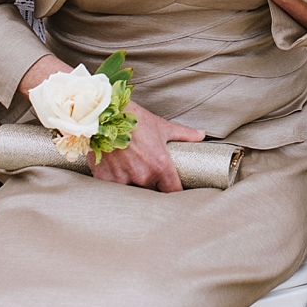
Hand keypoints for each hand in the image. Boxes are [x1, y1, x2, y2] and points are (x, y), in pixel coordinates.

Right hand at [88, 101, 205, 192]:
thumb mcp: (162, 127)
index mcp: (160, 165)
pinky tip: (115, 173)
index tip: (173, 192)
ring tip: (131, 175)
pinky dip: (115, 183)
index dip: (174, 194)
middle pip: (152, 194)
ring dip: (133, 187)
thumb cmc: (136, 119)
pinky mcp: (105, 178)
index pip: (173, 192)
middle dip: (152, 189)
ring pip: (132, 193)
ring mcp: (122, 179)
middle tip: (150, 179)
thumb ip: (184, 134)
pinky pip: (113, 189)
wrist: (105, 112)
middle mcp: (143, 175)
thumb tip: (201, 135)